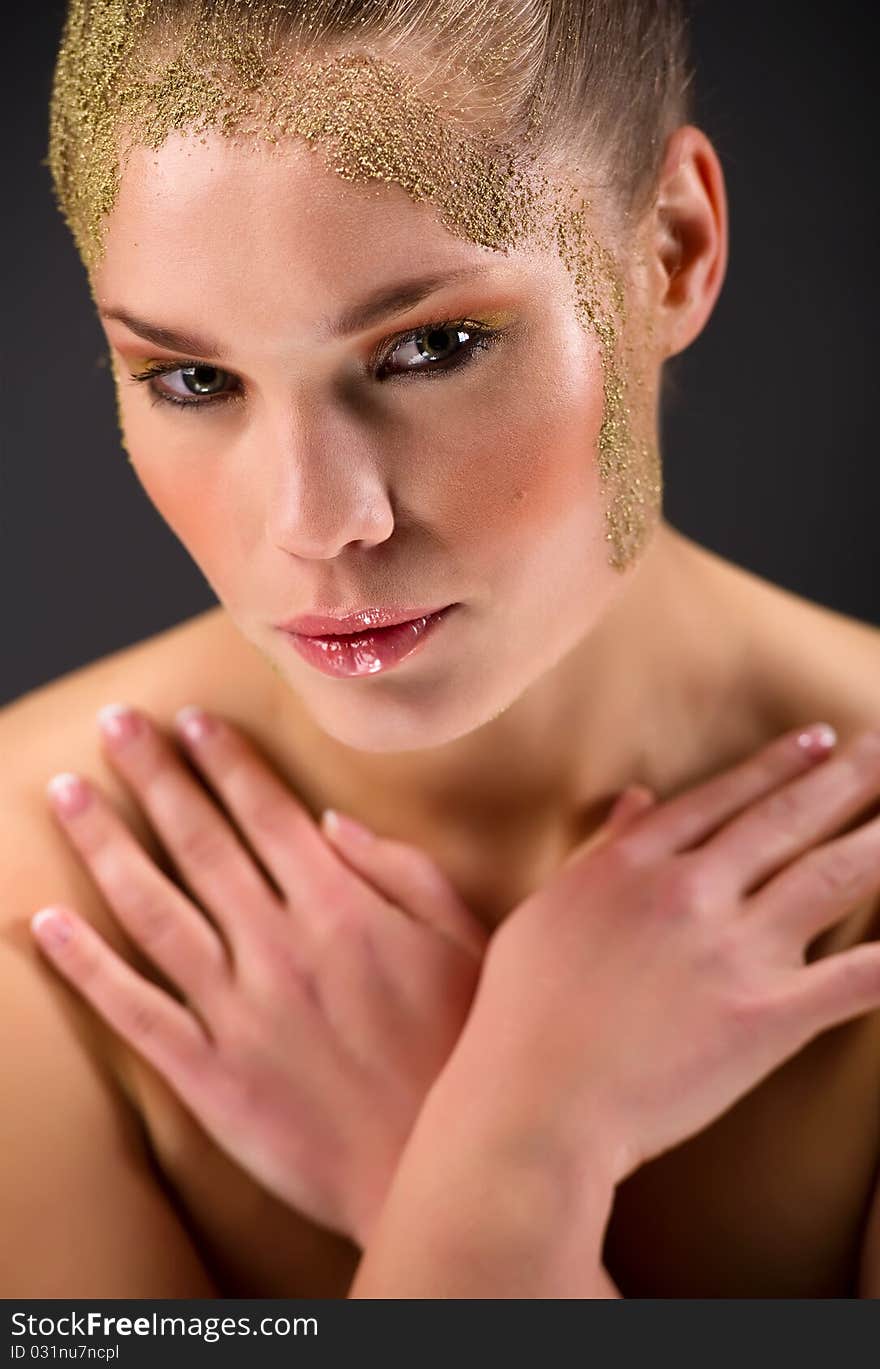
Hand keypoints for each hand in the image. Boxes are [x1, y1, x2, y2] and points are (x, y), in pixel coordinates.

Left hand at [29, 703, 487, 1245]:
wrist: (440, 1167)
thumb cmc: (462, 1048)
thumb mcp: (464, 940)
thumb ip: (401, 870)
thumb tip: (331, 820)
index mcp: (341, 907)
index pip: (267, 813)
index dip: (225, 761)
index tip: (192, 720)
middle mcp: (279, 945)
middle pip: (200, 842)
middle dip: (154, 775)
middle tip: (118, 723)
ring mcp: (237, 1009)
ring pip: (154, 909)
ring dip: (105, 845)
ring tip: (66, 794)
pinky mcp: (208, 1073)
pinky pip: (135, 1009)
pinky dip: (86, 966)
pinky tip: (48, 924)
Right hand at [446, 720, 879, 1187]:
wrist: (537, 1104)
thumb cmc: (523, 1016)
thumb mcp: (546, 913)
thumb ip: (599, 852)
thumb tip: (637, 800)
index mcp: (633, 865)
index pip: (721, 797)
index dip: (777, 764)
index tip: (818, 738)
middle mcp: (691, 891)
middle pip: (785, 819)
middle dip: (847, 777)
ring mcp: (733, 952)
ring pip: (830, 876)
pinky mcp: (768, 1017)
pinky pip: (855, 979)